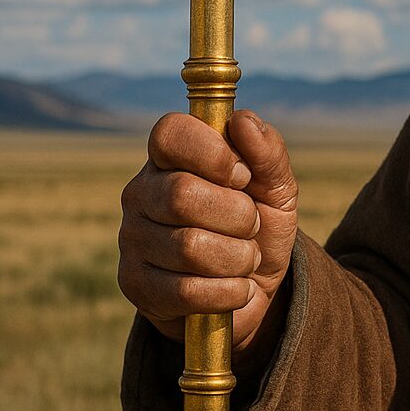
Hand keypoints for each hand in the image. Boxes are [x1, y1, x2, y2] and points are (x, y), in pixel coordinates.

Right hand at [118, 109, 299, 363]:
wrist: (252, 288)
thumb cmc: (259, 224)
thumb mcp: (277, 186)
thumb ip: (267, 151)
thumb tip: (242, 119)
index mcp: (170, 157)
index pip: (169, 133)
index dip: (213, 153)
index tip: (243, 175)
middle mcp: (141, 193)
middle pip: (181, 194)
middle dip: (237, 215)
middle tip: (251, 224)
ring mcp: (132, 240)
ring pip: (188, 247)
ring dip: (238, 257)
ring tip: (246, 258)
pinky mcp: (135, 286)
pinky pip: (185, 290)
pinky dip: (228, 291)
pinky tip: (237, 287)